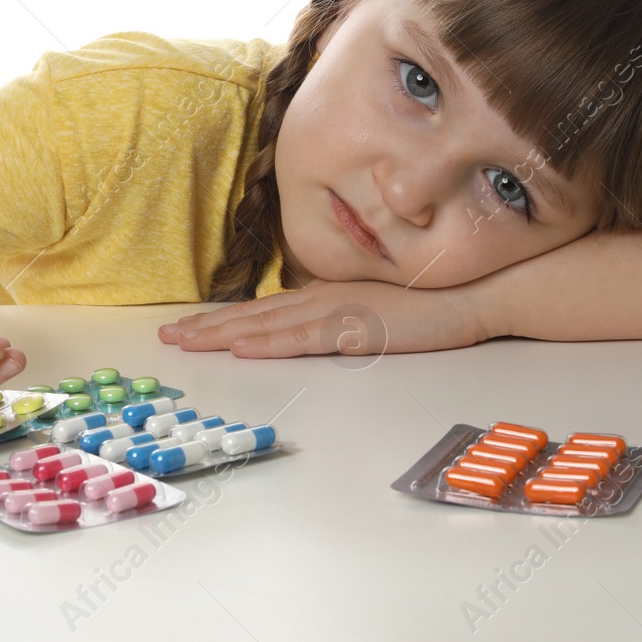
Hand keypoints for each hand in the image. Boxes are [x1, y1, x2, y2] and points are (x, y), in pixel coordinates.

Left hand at [156, 278, 493, 357]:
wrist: (475, 292)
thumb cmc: (432, 303)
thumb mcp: (376, 310)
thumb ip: (344, 319)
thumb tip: (315, 331)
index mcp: (326, 296)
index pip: (263, 310)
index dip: (221, 319)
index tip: (186, 328)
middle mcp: (324, 298)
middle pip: (254, 315)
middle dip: (206, 326)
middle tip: (166, 336)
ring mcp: (339, 311)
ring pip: (269, 325)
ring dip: (224, 334)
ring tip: (186, 342)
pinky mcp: (359, 329)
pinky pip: (306, 338)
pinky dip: (271, 344)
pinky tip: (243, 349)